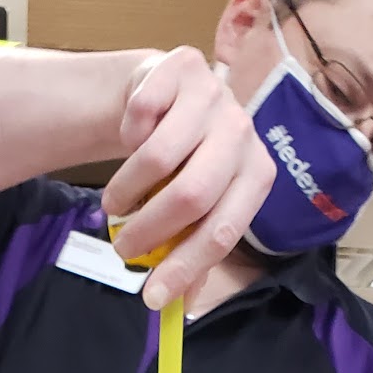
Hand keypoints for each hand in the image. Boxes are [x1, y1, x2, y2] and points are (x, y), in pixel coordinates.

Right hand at [103, 47, 274, 310]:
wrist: (167, 96)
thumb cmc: (184, 162)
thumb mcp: (195, 208)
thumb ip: (191, 251)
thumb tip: (176, 306)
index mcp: (256, 176)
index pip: (223, 230)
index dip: (185, 267)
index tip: (151, 298)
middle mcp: (243, 133)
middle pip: (191, 195)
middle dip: (148, 230)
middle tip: (122, 248)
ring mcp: (214, 96)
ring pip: (157, 157)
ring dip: (125, 190)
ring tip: (116, 204)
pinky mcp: (182, 66)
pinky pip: (139, 115)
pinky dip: (124, 137)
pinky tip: (131, 140)